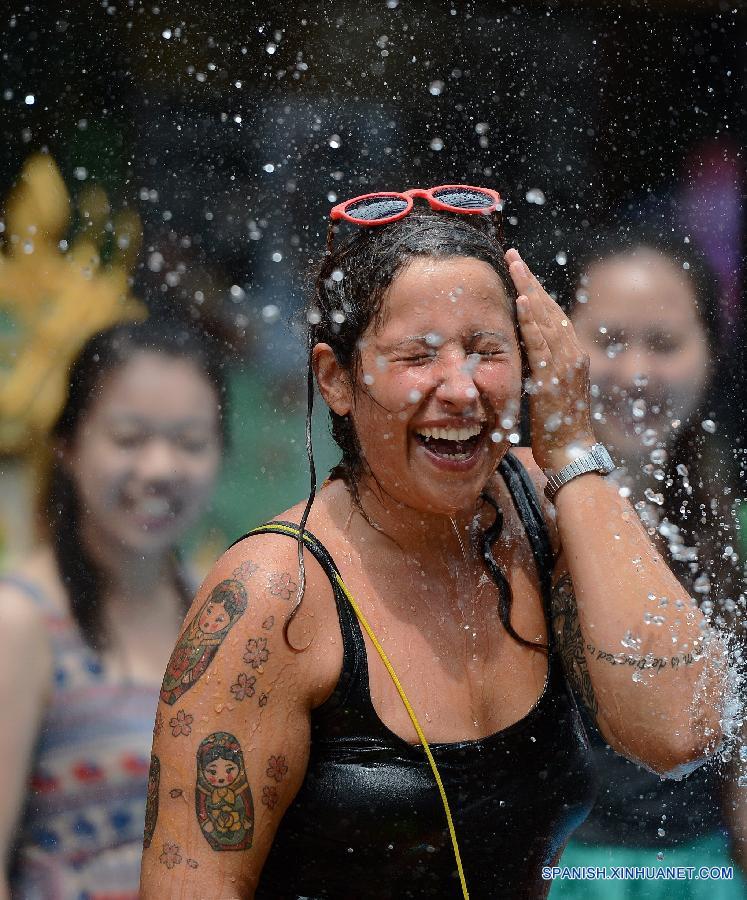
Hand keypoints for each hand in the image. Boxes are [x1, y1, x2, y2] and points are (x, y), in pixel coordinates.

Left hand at [505, 247, 595, 471]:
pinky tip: (521, 303)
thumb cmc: (555, 425)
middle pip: (550, 309)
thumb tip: (521, 347)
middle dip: (530, 281)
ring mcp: (567, 365)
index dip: (534, 290)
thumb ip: (538, 365)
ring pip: (548, 320)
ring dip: (529, 291)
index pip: (551, 314)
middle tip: (512, 256)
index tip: (518, 269)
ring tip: (514, 268)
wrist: (571, 452)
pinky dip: (533, 322)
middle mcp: (573, 354)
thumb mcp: (544, 387)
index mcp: (570, 354)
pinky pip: (543, 344)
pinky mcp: (557, 378)